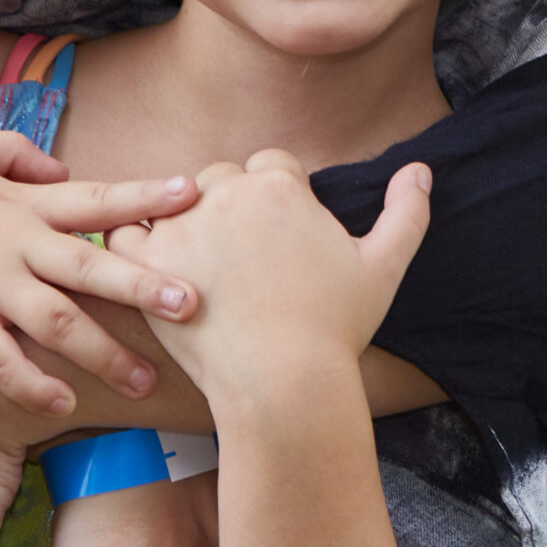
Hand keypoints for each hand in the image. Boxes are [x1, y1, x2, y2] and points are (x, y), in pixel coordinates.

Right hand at [0, 129, 199, 417]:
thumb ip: (13, 153)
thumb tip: (62, 168)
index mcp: (19, 204)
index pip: (96, 197)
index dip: (146, 197)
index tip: (195, 193)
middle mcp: (10, 244)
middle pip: (91, 265)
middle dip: (146, 286)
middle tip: (195, 304)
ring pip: (58, 322)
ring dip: (105, 354)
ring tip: (146, 381)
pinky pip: (1, 361)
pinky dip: (34, 384)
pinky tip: (66, 404)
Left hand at [110, 154, 431, 402]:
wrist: (282, 382)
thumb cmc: (335, 327)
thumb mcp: (385, 266)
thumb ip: (407, 212)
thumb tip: (422, 169)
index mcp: (281, 187)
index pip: (270, 165)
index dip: (276, 196)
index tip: (278, 234)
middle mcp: (229, 193)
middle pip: (220, 179)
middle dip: (227, 207)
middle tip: (238, 256)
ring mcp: (183, 225)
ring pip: (173, 203)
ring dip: (181, 223)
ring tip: (195, 265)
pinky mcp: (147, 262)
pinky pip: (124, 233)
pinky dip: (133, 245)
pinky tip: (151, 270)